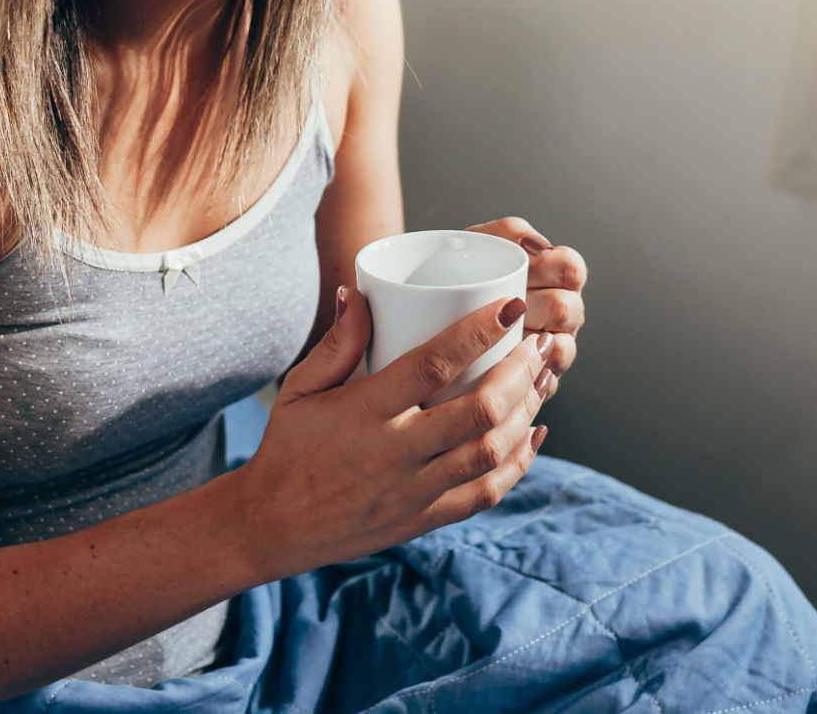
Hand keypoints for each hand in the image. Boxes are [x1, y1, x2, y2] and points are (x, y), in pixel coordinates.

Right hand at [227, 286, 552, 578]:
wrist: (274, 527)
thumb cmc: (289, 449)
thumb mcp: (300, 388)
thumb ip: (337, 342)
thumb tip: (360, 291)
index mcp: (362, 413)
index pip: (432, 365)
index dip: (477, 333)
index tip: (511, 306)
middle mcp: (393, 454)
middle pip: (477, 411)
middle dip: (520, 372)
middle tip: (541, 342)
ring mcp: (413, 491)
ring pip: (490, 452)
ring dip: (526, 411)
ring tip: (542, 377)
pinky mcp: (424, 518)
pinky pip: (485, 493)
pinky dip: (519, 461)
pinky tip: (534, 430)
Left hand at [465, 217, 584, 382]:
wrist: (430, 316)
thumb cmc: (461, 275)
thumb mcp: (480, 243)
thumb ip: (509, 232)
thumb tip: (534, 245)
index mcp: (556, 277)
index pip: (572, 269)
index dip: (550, 267)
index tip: (521, 267)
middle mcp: (562, 313)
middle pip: (567, 309)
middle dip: (534, 306)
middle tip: (504, 303)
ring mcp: (554, 348)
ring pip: (560, 348)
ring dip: (530, 343)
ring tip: (504, 335)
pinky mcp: (539, 382)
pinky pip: (543, 382)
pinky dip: (525, 376)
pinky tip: (504, 367)